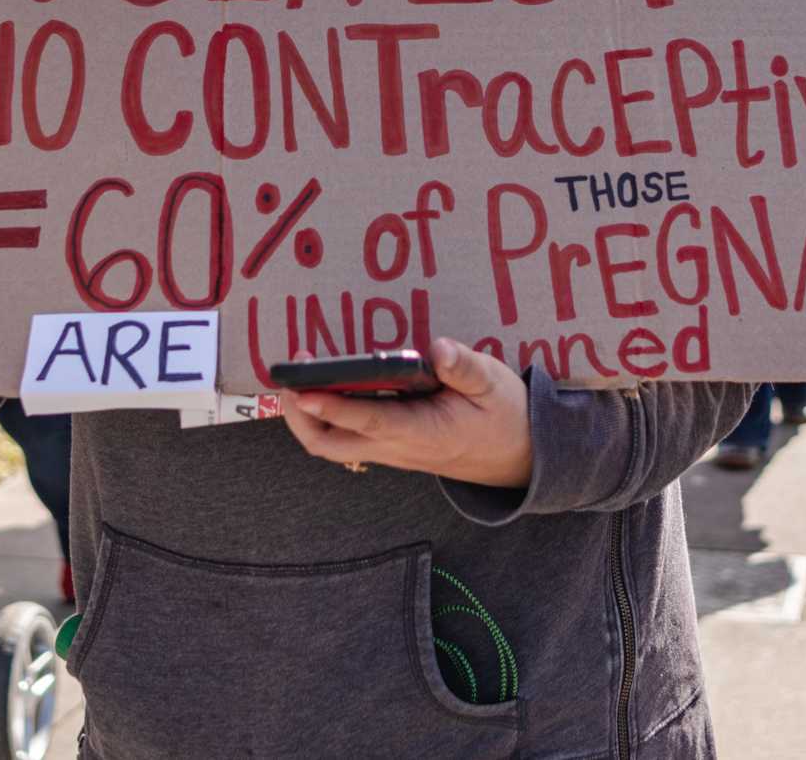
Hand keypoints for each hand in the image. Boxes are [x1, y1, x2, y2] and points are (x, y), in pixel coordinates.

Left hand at [279, 338, 532, 488]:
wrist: (518, 458)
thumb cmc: (504, 417)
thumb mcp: (494, 385)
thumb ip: (465, 367)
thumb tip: (437, 348)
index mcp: (423, 433)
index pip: (370, 421)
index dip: (334, 407)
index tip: (303, 391)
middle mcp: (398, 448)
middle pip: (331, 446)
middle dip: (299, 418)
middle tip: (287, 378)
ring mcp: (390, 451)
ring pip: (333, 446)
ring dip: (307, 418)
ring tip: (296, 379)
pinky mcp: (389, 446)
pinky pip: (345, 438)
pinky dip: (325, 416)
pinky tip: (324, 385)